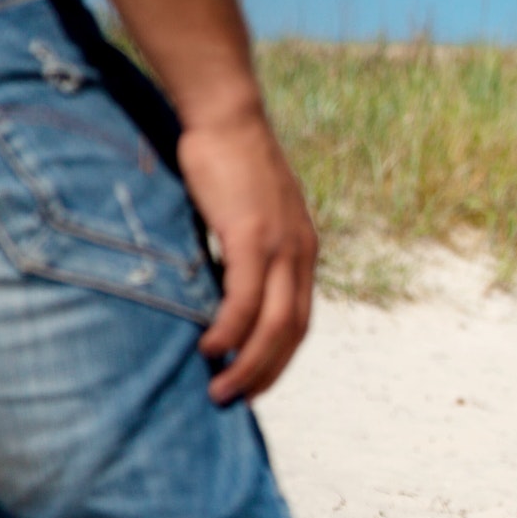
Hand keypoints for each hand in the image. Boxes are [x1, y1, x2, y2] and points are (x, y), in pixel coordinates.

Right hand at [178, 111, 316, 402]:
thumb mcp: (249, 215)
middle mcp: (301, 254)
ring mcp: (280, 245)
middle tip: (236, 401)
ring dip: (249, 363)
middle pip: (292, 332)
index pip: (299, 320)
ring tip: (221, 388)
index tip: (255, 382)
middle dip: (266, 372)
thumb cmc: (231, 163)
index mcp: (304, 252)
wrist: (229, 116)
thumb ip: (246, 252)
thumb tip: (222, 287)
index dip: (279, 357)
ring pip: (274, 324)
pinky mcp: (252, 235)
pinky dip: (231, 329)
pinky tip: (212, 349)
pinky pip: (245, 297)